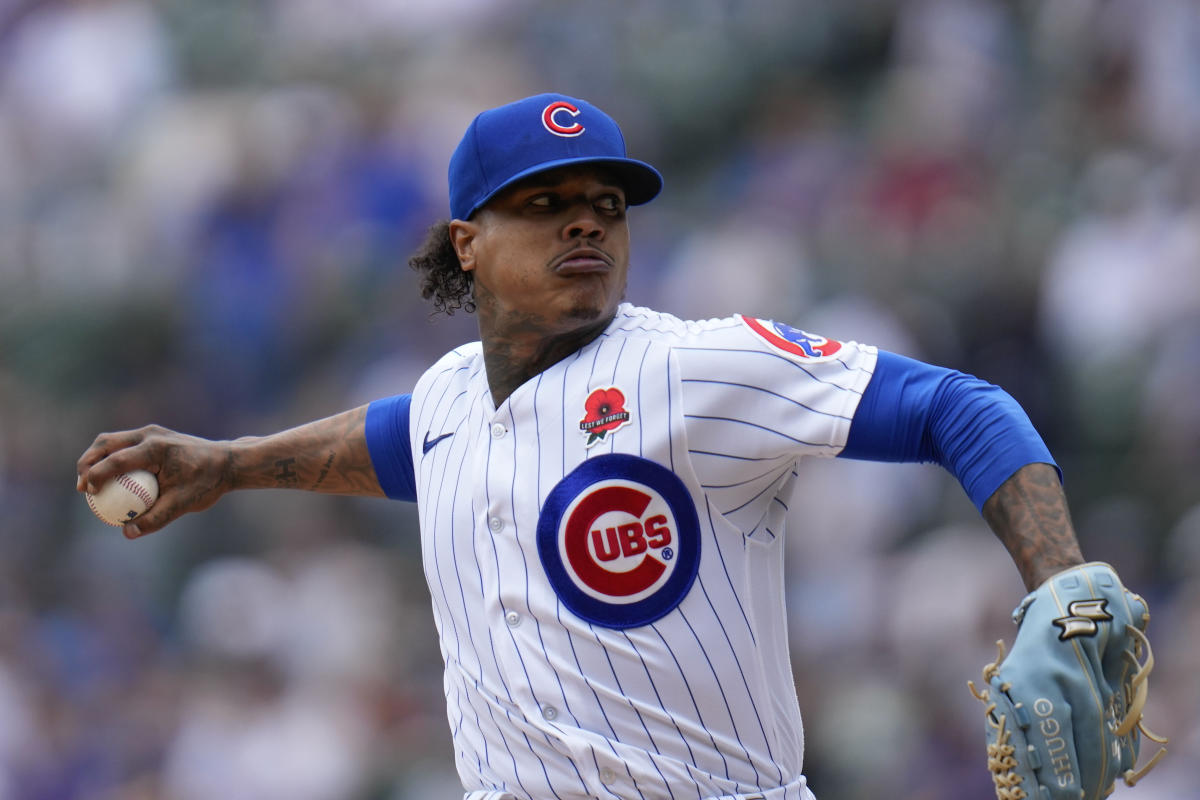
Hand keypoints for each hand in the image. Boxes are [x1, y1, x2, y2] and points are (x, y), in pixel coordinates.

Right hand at [76, 425, 233, 537]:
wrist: (227, 462)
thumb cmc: (207, 483)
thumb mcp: (184, 504)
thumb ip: (156, 519)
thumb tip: (127, 533)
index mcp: (156, 448)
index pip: (117, 459)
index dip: (96, 475)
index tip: (88, 493)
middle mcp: (150, 435)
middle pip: (106, 443)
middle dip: (87, 463)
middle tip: (81, 488)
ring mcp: (151, 433)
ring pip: (111, 441)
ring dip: (95, 458)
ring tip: (87, 484)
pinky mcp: (153, 436)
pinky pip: (123, 445)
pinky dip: (110, 458)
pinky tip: (107, 480)